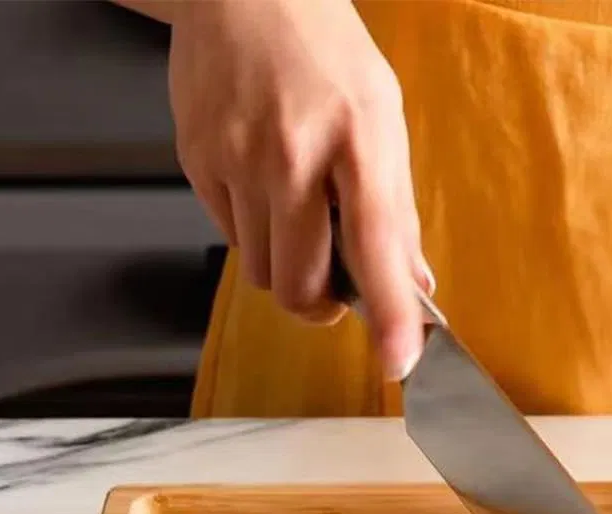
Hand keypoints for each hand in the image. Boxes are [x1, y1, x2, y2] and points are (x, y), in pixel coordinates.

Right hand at [168, 0, 428, 377]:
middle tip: (338, 284)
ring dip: (288, 268)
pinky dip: (255, 234)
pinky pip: (231, 238)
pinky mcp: (197, 160)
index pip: (376, 252)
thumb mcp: (384, 119)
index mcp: (355, 144)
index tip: (399, 362)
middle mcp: (291, 157)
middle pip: (301, 287)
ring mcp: (236, 160)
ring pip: (263, 273)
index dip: (390, 317)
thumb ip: (398, 210)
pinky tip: (266, 189)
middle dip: (323, 304)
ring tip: (301, 218)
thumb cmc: (325, 53)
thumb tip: (414, 284)